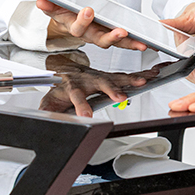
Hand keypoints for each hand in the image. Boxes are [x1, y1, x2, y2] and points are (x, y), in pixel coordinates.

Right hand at [37, 0, 146, 50]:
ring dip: (130, 43)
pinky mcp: (113, 34)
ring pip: (117, 42)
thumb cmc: (64, 14)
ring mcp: (103, 35)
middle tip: (121, 32)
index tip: (88, 10)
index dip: (82, 20)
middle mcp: (90, 35)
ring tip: (141, 43)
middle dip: (111, 37)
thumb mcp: (54, 8)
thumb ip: (49, 5)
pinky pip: (126, 40)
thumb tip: (41, 2)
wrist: (68, 22)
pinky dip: (136, 41)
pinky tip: (148, 42)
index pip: (78, 27)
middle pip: (101, 40)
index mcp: (75, 28)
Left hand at [39, 59, 160, 116]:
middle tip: (120, 97)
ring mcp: (99, 76)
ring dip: (130, 80)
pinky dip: (138, 76)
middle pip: (100, 83)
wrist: (64, 72)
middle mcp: (87, 79)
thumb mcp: (48, 103)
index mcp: (72, 86)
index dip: (81, 106)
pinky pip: (124, 77)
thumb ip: (47, 113)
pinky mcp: (109, 77)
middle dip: (111, 89)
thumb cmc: (58, 91)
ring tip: (143, 81)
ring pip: (115, 77)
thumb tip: (44, 122)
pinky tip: (150, 75)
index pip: (76, 96)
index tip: (85, 116)